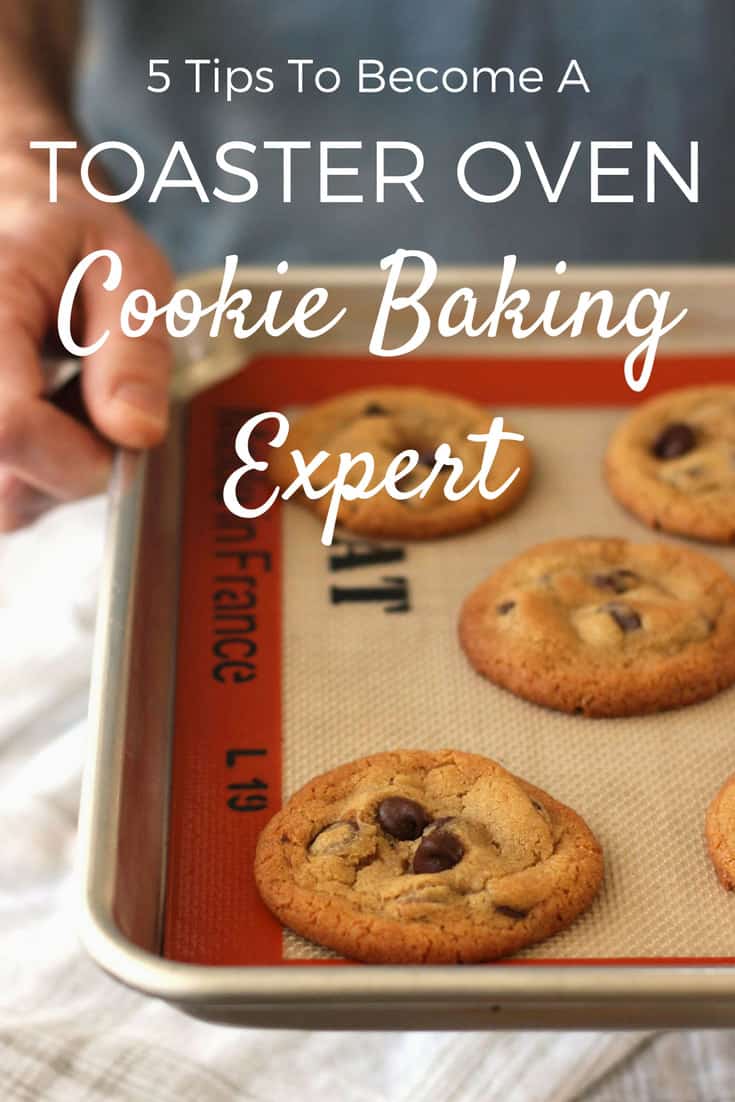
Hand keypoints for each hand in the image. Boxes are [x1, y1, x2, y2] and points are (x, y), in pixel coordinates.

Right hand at [0, 146, 173, 531]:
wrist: (16, 227)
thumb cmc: (73, 246)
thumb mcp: (128, 269)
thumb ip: (134, 347)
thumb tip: (135, 432)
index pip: (9, 427)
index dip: (77, 457)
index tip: (124, 435)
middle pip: (5, 480)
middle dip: (72, 466)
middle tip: (97, 402)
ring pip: (3, 501)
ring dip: (54, 473)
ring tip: (66, 401)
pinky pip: (3, 500)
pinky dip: (35, 476)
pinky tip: (45, 422)